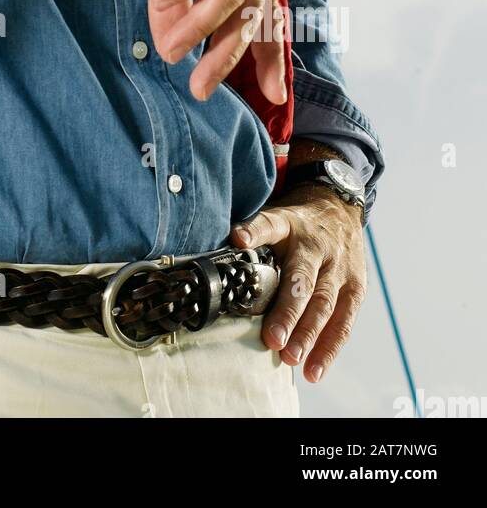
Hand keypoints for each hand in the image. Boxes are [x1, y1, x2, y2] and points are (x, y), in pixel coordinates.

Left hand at [231, 186, 366, 382]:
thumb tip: (221, 255)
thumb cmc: (298, 222)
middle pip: (302, 279)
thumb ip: (253, 236)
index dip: (255, 231)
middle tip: (272, 338)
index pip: (270, 224)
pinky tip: (315, 370)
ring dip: (308, 335)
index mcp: (291, 224)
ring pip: (325, 303)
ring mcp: (340, 267)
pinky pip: (344, 321)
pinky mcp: (356, 287)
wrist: (339, 208)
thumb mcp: (275, 216)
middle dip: (288, 311)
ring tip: (291, 359)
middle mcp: (317, 246)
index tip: (238, 239)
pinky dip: (329, 347)